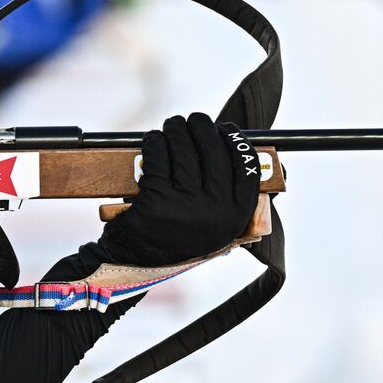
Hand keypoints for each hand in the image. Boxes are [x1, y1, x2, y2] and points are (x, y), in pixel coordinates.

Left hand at [98, 112, 258, 267]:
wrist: (136, 261)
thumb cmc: (178, 235)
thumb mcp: (214, 224)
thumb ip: (232, 195)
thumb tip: (244, 149)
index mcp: (236, 217)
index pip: (246, 165)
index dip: (236, 140)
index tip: (225, 128)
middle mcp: (215, 213)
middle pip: (214, 151)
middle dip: (203, 127)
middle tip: (195, 120)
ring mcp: (185, 207)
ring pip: (184, 149)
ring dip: (176, 130)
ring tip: (172, 126)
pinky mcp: (156, 200)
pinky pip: (158, 156)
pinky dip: (155, 142)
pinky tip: (154, 140)